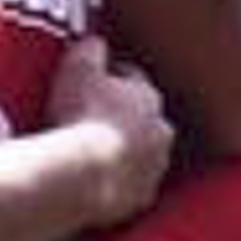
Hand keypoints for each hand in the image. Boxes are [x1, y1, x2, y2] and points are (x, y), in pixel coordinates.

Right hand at [40, 36, 171, 222]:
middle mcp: (161, 132)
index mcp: (148, 97)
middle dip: (125, 118)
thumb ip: (91, 48)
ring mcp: (154, 168)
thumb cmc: (81, 115)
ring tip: (95, 154)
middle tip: (95, 119)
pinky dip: (117, 182)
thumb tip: (95, 42)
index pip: (133, 81)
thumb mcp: (79, 66)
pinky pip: (131, 186)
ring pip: (142, 155)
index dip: (112, 79)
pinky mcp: (142, 197)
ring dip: (124, 153)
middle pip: (144, 120)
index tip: (96, 81)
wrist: (83, 173)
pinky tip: (96, 180)